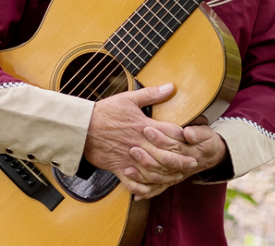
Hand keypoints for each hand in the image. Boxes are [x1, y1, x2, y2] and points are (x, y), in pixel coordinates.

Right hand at [83, 83, 196, 197]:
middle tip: (193, 163)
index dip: (185, 138)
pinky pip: (134, 183)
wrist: (81, 127)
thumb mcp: (128, 98)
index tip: (193, 140)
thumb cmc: (104, 112)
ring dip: (168, 176)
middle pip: (167, 155)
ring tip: (177, 176)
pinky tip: (152, 187)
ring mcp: (129, 158)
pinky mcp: (119, 168)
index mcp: (143, 126)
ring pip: (154, 172)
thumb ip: (151, 94)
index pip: (171, 133)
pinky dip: (144, 188)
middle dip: (182, 161)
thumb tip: (170, 87)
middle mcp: (139, 143)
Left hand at [121, 120, 226, 199]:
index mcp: (190, 153)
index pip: (173, 147)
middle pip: (163, 165)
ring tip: (127, 171)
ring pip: (158, 179)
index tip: (146, 129)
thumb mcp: (205, 133)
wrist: (209, 155)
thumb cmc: (204, 140)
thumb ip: (197, 133)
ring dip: (143, 177)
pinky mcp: (170, 181)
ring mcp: (175, 176)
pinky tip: (135, 195)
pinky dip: (147, 193)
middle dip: (147, 158)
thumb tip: (188, 133)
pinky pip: (158, 190)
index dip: (160, 138)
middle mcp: (182, 167)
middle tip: (133, 149)